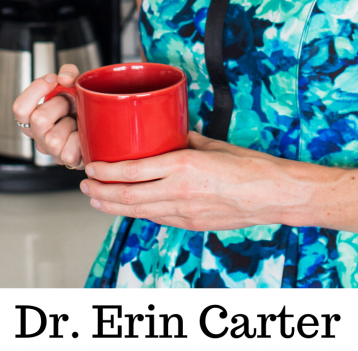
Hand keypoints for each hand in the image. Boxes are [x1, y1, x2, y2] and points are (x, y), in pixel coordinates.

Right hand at [12, 64, 83, 168]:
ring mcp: (51, 150)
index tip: (53, 80)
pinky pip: (69, 152)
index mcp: (33, 116)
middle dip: (60, 105)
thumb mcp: (74, 83)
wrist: (101, 126)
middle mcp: (38, 135)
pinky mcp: (67, 160)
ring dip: (72, 124)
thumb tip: (64, 78)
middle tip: (71, 104)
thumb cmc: (81, 106)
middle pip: (37, 119)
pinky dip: (81, 140)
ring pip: (53, 137)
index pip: (19, 108)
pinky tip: (84, 134)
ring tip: (78, 121)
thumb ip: (68, 72)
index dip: (35, 90)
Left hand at [79, 131, 313, 230]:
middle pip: (129, 196)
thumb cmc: (248, 166)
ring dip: (113, 206)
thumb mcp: (211, 144)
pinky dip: (139, 213)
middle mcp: (180, 191)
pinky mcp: (192, 224)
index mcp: (183, 166)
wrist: (272, 193)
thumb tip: (166, 134)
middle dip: (101, 192)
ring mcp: (185, 212)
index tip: (92, 165)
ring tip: (96, 200)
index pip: (133, 171)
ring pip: (139, 212)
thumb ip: (184, 140)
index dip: (107, 171)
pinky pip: (158, 218)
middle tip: (84, 185)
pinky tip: (129, 208)